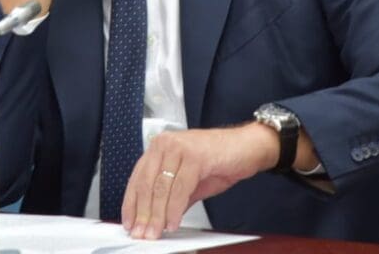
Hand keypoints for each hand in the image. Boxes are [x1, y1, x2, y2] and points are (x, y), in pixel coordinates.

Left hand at [121, 124, 278, 239]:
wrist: (248, 147)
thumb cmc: (220, 160)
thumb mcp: (189, 182)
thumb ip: (172, 198)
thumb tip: (157, 219)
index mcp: (160, 148)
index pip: (137, 178)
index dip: (131, 204)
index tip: (130, 223)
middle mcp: (165, 144)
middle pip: (146, 184)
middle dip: (143, 214)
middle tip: (142, 234)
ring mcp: (179, 147)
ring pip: (161, 187)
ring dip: (157, 215)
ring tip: (155, 232)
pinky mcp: (195, 156)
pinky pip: (179, 188)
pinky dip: (174, 209)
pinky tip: (172, 222)